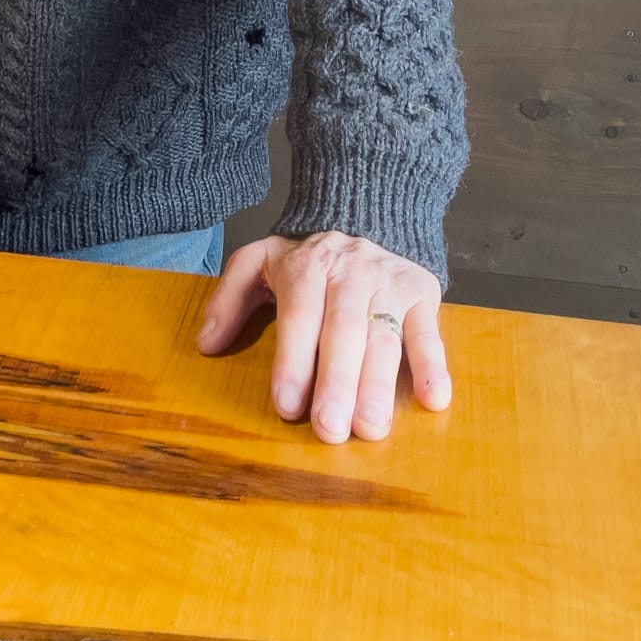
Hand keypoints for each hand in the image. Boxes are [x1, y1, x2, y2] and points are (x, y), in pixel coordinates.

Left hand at [196, 230, 449, 442]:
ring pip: (384, 335)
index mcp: (306, 266)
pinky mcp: (422, 293)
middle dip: (336, 382)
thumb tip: (206, 344)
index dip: (293, 361)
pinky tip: (434, 400)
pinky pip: (429, 331)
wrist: (366, 210)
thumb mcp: (259, 261)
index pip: (299, 316)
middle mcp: (349, 272)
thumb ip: (229, 299)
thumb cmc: (306, 257)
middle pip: (343, 331)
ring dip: (379, 385)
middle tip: (330, 430)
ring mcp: (388, 283)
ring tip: (371, 428)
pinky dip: (433, 366)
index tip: (287, 406)